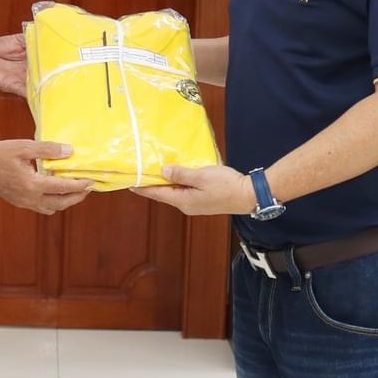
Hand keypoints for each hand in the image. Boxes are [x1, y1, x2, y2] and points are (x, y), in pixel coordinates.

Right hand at [0, 139, 93, 214]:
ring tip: (74, 190)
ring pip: (51, 208)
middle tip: (88, 188)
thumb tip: (69, 151)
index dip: (79, 185)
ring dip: (65, 201)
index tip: (91, 181)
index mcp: (32, 184)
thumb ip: (48, 150)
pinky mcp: (18, 202)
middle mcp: (29, 198)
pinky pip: (41, 207)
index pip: (62, 188)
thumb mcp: (24, 147)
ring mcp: (23, 202)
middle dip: (76, 197)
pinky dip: (53, 201)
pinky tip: (54, 190)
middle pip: (60, 203)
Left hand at [132, 164, 256, 216]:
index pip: (157, 194)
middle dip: (152, 185)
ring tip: (156, 173)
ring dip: (166, 184)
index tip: (129, 183)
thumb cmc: (226, 185)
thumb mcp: (202, 176)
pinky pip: (185, 192)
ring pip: (175, 193)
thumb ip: (181, 174)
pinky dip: (178, 184)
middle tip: (140, 174)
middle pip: (165, 194)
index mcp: (183, 200)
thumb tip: (163, 171)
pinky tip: (177, 175)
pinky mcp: (203, 201)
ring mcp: (195, 204)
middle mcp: (186, 205)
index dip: (143, 187)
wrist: (248, 195)